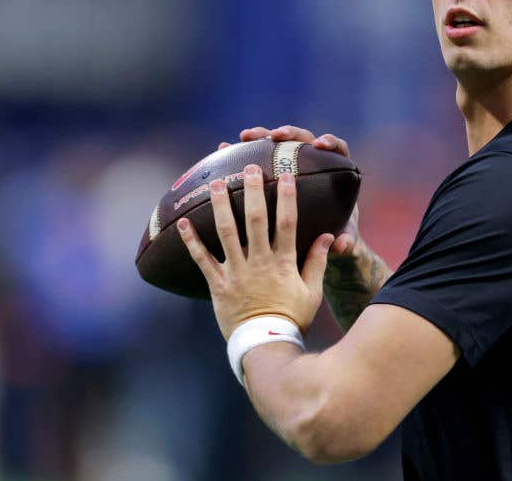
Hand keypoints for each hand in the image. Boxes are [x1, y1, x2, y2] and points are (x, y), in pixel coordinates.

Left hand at [178, 163, 334, 338]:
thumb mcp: (311, 291)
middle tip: (249, 168)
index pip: (286, 223)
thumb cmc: (291, 317)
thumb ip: (317, 262)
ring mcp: (236, 272)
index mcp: (283, 261)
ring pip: (226, 232)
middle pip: (254, 220)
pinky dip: (191, 241)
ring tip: (215, 183)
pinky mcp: (218, 284)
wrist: (264, 344)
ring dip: (220, 206)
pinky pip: (202, 259)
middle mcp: (258, 261)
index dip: (286, 197)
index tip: (284, 175)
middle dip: (251, 191)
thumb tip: (328, 236)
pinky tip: (183, 222)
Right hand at [221, 125, 360, 257]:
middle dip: (289, 134)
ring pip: (278, 141)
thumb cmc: (337, 230)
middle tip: (276, 136)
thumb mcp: (342, 237)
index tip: (319, 145)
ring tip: (245, 136)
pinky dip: (244, 149)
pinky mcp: (275, 165)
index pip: (337, 148)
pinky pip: (258, 152)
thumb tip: (340, 245)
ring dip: (262, 135)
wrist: (323, 232)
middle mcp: (315, 160)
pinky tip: (225, 149)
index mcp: (336, 172)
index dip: (330, 142)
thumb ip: (346, 239)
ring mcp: (293, 160)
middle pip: (304, 138)